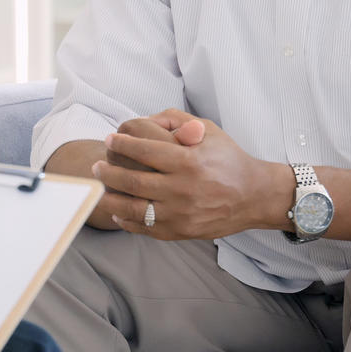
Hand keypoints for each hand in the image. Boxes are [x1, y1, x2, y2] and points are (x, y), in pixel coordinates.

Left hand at [93, 109, 292, 239]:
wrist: (254, 195)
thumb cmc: (228, 158)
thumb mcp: (208, 130)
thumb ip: (176, 120)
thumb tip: (145, 120)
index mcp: (188, 161)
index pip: (144, 151)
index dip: (121, 144)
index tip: (110, 139)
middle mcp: (183, 189)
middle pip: (133, 181)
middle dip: (108, 172)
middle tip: (97, 166)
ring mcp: (180, 214)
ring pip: (133, 208)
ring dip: (110, 197)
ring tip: (100, 188)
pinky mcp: (180, 231)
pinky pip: (144, 228)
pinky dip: (126, 220)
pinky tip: (118, 209)